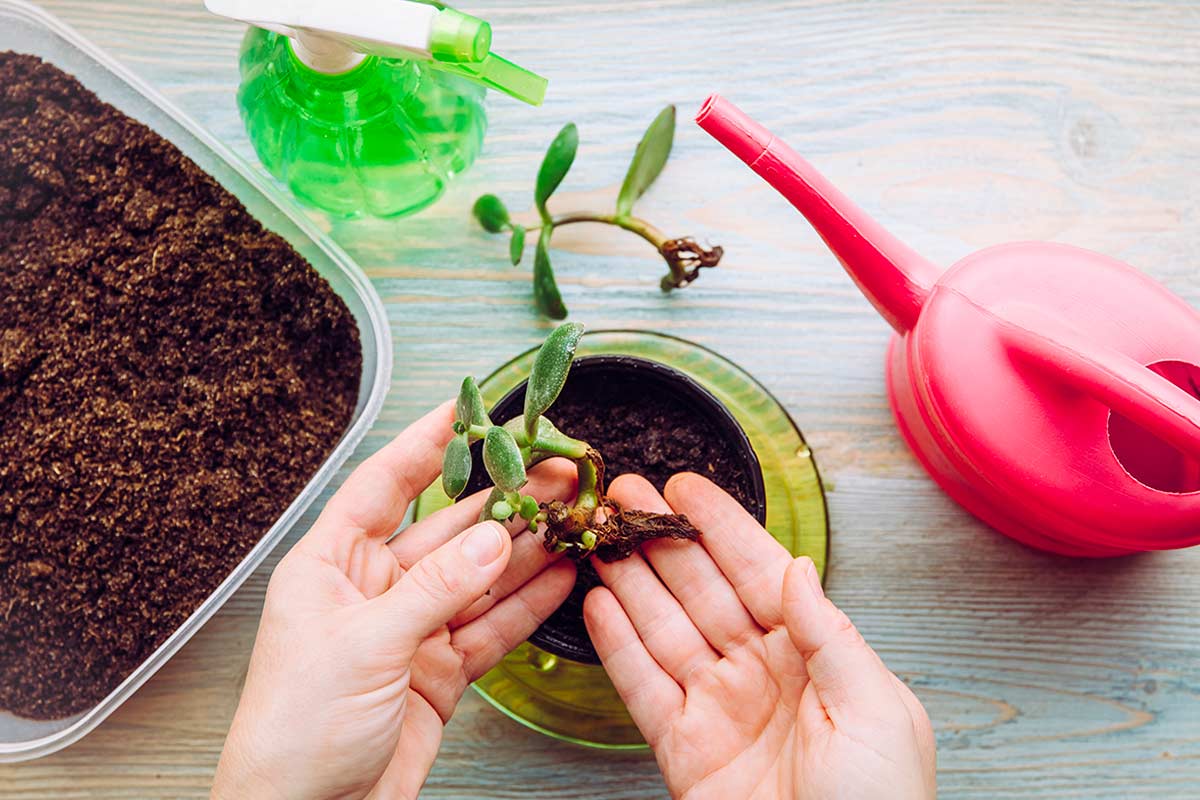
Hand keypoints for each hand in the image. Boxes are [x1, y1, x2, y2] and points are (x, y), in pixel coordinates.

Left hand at [212, 402, 576, 799]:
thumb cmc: (295, 730)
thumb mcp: (366, 645)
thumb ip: (437, 588)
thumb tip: (495, 538)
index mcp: (331, 565)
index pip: (385, 485)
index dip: (427, 444)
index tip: (469, 407)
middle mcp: (373, 590)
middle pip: (447, 529)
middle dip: (501, 500)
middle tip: (552, 471)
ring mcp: (411, 630)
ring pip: (478, 577)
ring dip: (524, 549)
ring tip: (569, 516)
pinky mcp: (439, 671)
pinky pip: (491, 626)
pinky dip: (526, 604)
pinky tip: (559, 576)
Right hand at [584, 473, 934, 799]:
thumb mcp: (876, 710)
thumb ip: (831, 634)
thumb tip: (798, 569)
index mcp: (814, 654)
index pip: (759, 572)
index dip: (721, 528)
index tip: (686, 488)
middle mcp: (761, 671)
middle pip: (701, 590)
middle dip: (662, 539)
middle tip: (624, 495)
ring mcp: (718, 706)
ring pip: (664, 628)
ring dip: (630, 580)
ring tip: (601, 537)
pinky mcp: (683, 747)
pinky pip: (643, 686)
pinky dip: (617, 645)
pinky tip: (598, 605)